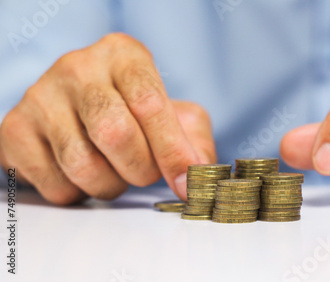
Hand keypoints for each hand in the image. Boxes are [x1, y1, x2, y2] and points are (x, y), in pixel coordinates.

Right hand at [0, 33, 215, 204]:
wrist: (78, 110)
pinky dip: (78, 193)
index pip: (149, 103)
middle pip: (114, 133)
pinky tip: (83, 174)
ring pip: (82, 164)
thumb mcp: (176, 115)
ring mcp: (41, 96)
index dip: (172, 150)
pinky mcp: (15, 129)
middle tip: (144, 173)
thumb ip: (195, 141)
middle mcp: (78, 67)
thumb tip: (196, 177)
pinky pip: (55, 183)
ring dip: (110, 185)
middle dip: (140, 169)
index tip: (185, 181)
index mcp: (123, 55)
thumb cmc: (134, 113)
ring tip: (114, 171)